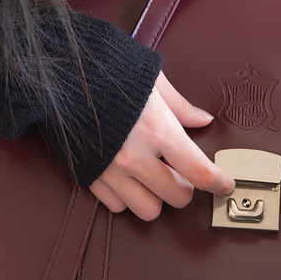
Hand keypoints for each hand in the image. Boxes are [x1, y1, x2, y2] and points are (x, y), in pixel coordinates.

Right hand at [89, 72, 235, 220]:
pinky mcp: (88, 175)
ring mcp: (110, 170)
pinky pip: (115, 205)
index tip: (225, 184)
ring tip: (154, 178)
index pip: (200, 172)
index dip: (219, 183)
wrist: (55, 72)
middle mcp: (136, 156)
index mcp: (158, 129)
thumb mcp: (152, 79)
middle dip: (186, 188)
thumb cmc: (104, 69)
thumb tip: (202, 119)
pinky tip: (127, 178)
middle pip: (177, 198)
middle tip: (183, 173)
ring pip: (148, 210)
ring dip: (156, 198)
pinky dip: (126, 197)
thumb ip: (179, 104)